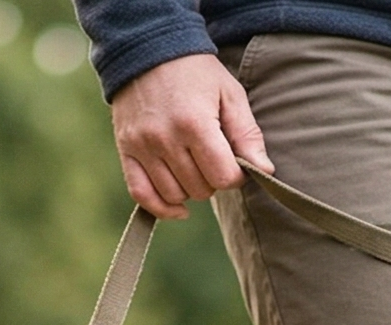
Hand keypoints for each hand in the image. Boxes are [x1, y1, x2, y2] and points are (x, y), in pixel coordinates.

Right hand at [108, 54, 273, 219]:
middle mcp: (165, 138)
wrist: (148, 50)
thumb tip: (264, 172)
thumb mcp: (230, 94)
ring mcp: (142, 146)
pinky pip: (141, 195)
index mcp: (195, 123)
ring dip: (190, 188)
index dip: (236, 176)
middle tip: (213, 158)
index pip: (223, 177)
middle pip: (200, 189)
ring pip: (174, 195)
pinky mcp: (126, 150)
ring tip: (193, 165)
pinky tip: (179, 207)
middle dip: (213, 179)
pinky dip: (161, 207)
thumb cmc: (196, 73)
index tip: (235, 162)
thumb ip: (247, 134)